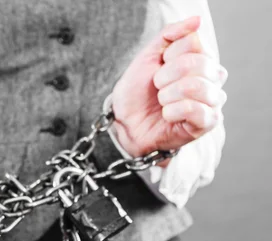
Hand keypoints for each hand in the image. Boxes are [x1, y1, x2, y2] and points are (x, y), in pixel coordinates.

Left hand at [111, 16, 227, 160]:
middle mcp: (213, 77)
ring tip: (162, 101)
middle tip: (158, 87)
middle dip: (165, 76)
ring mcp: (213, 100)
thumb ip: (170, 34)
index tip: (159, 68)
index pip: (193, 42)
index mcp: (201, 58)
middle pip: (197, 63)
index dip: (168, 56)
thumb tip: (196, 20)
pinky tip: (167, 115)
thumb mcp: (148, 56)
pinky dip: (172, 111)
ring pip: (196, 87)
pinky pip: (195, 110)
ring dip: (167, 95)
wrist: (126, 120)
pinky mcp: (209, 122)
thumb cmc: (139, 89)